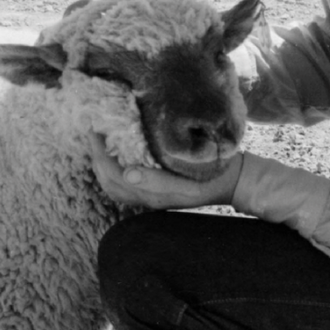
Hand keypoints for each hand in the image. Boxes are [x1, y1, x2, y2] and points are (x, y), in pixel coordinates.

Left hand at [88, 133, 243, 211]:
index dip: (99, 154)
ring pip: (115, 186)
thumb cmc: (216, 174)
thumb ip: (157, 180)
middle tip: (93, 131)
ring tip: (101, 141)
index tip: (95, 129)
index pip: (114, 177)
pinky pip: (126, 185)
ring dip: (103, 164)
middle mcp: (149, 200)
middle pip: (109, 183)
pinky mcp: (158, 192)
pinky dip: (114, 168)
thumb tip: (126, 173)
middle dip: (96, 157)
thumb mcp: (189, 177)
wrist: (236, 182)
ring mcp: (153, 198)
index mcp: (154, 195)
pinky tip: (117, 152)